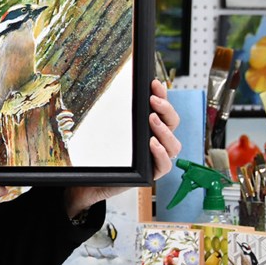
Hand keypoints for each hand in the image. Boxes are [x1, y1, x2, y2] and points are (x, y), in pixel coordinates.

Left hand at [63, 79, 181, 216]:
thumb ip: (115, 114)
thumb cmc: (102, 155)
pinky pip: (166, 165)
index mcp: (150, 128)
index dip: (162, 95)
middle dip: (166, 109)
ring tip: (152, 120)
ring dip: (164, 129)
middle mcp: (157, 142)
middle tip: (154, 101)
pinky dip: (161, 153)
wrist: (91, 181)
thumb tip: (115, 90)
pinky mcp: (152, 173)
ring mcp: (157, 158)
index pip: (163, 109)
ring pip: (174, 144)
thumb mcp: (108, 130)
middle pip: (173, 123)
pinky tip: (153, 143)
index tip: (154, 83)